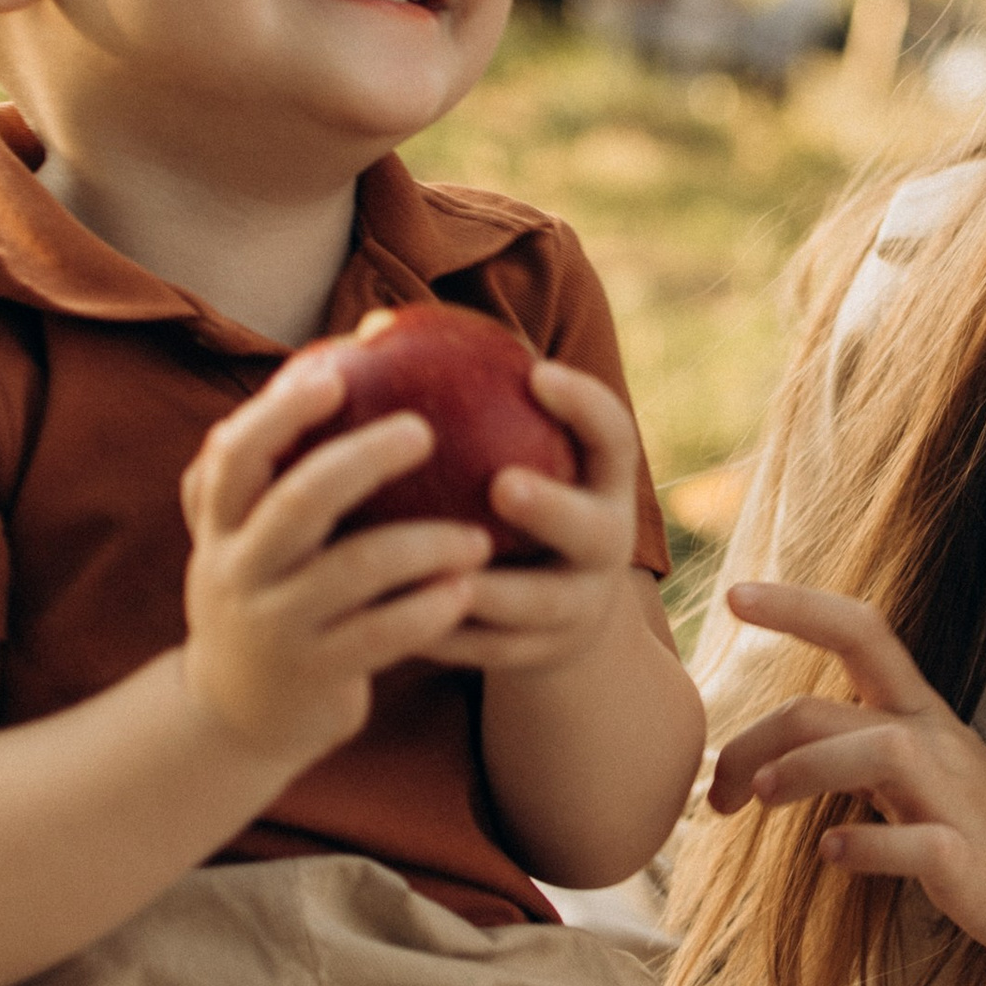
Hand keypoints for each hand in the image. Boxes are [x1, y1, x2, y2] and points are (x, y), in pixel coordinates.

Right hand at [179, 352, 491, 772]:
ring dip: (422, 544)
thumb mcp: (248, 533)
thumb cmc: (268, 590)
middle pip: (297, 503)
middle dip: (361, 460)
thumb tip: (352, 346)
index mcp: (221, 525)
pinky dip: (426, 610)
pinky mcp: (314, 675)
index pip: (234, 456)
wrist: (239, 715)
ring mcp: (274, 626)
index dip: (279, 414)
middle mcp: (236, 571)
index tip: (335, 374)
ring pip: (352, 572)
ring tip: (479, 535)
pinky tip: (466, 590)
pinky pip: (380, 636)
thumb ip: (280, 462)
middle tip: (424, 430)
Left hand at [418, 360, 645, 680]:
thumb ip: (462, 397)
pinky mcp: (538, 658)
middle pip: (595, 531)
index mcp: (602, 484)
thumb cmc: (510, 500)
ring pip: (541, 605)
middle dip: (555, 508)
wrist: (553, 619)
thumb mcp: (511, 453)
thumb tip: (372, 328)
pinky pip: (490, 652)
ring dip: (493, 591)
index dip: (585, 406)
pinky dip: (445, 635)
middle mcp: (604, 546)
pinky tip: (388, 615)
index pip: (613, 436)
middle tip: (503, 484)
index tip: (538, 372)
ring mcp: (577, 608)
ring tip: (437, 571)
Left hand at [707, 582, 985, 964]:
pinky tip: (833, 853)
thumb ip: (848, 750)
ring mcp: (954, 799)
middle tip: (714, 795)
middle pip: (834, 706)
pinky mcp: (968, 860)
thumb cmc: (973, 825)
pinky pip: (917, 844)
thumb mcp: (913, 772)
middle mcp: (933, 743)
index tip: (734, 595)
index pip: (859, 634)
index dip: (798, 607)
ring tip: (759, 797)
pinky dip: (868, 846)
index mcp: (917, 715)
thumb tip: (758, 758)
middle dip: (756, 738)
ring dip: (807, 769)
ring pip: (879, 752)